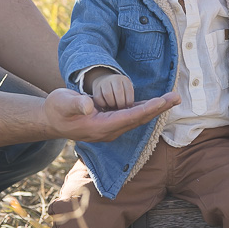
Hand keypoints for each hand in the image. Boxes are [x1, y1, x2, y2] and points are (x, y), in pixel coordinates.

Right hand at [44, 88, 180, 142]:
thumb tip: (89, 106)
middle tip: (176, 97)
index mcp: (101, 127)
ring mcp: (111, 127)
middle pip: (139, 119)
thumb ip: (76, 104)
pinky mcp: (111, 121)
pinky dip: (145, 108)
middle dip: (159, 108)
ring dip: (156, 108)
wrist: (51, 119)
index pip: (130, 117)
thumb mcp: (63, 103)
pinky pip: (132, 115)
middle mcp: (110, 130)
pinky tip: (157, 102)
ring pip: (138, 117)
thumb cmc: (57, 109)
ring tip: (173, 98)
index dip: (148, 109)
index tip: (162, 101)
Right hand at [91, 72, 134, 109]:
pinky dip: (103, 104)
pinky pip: (99, 98)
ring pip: (107, 94)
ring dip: (111, 104)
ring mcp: (104, 82)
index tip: (127, 107)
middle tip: (120, 108)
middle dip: (120, 104)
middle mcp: (114, 79)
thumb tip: (129, 108)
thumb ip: (128, 100)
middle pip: (118, 92)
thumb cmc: (119, 92)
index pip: (129, 91)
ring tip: (113, 107)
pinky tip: (106, 105)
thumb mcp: (126, 92)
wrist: (104, 82)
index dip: (129, 102)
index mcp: (124, 80)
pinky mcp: (96, 88)